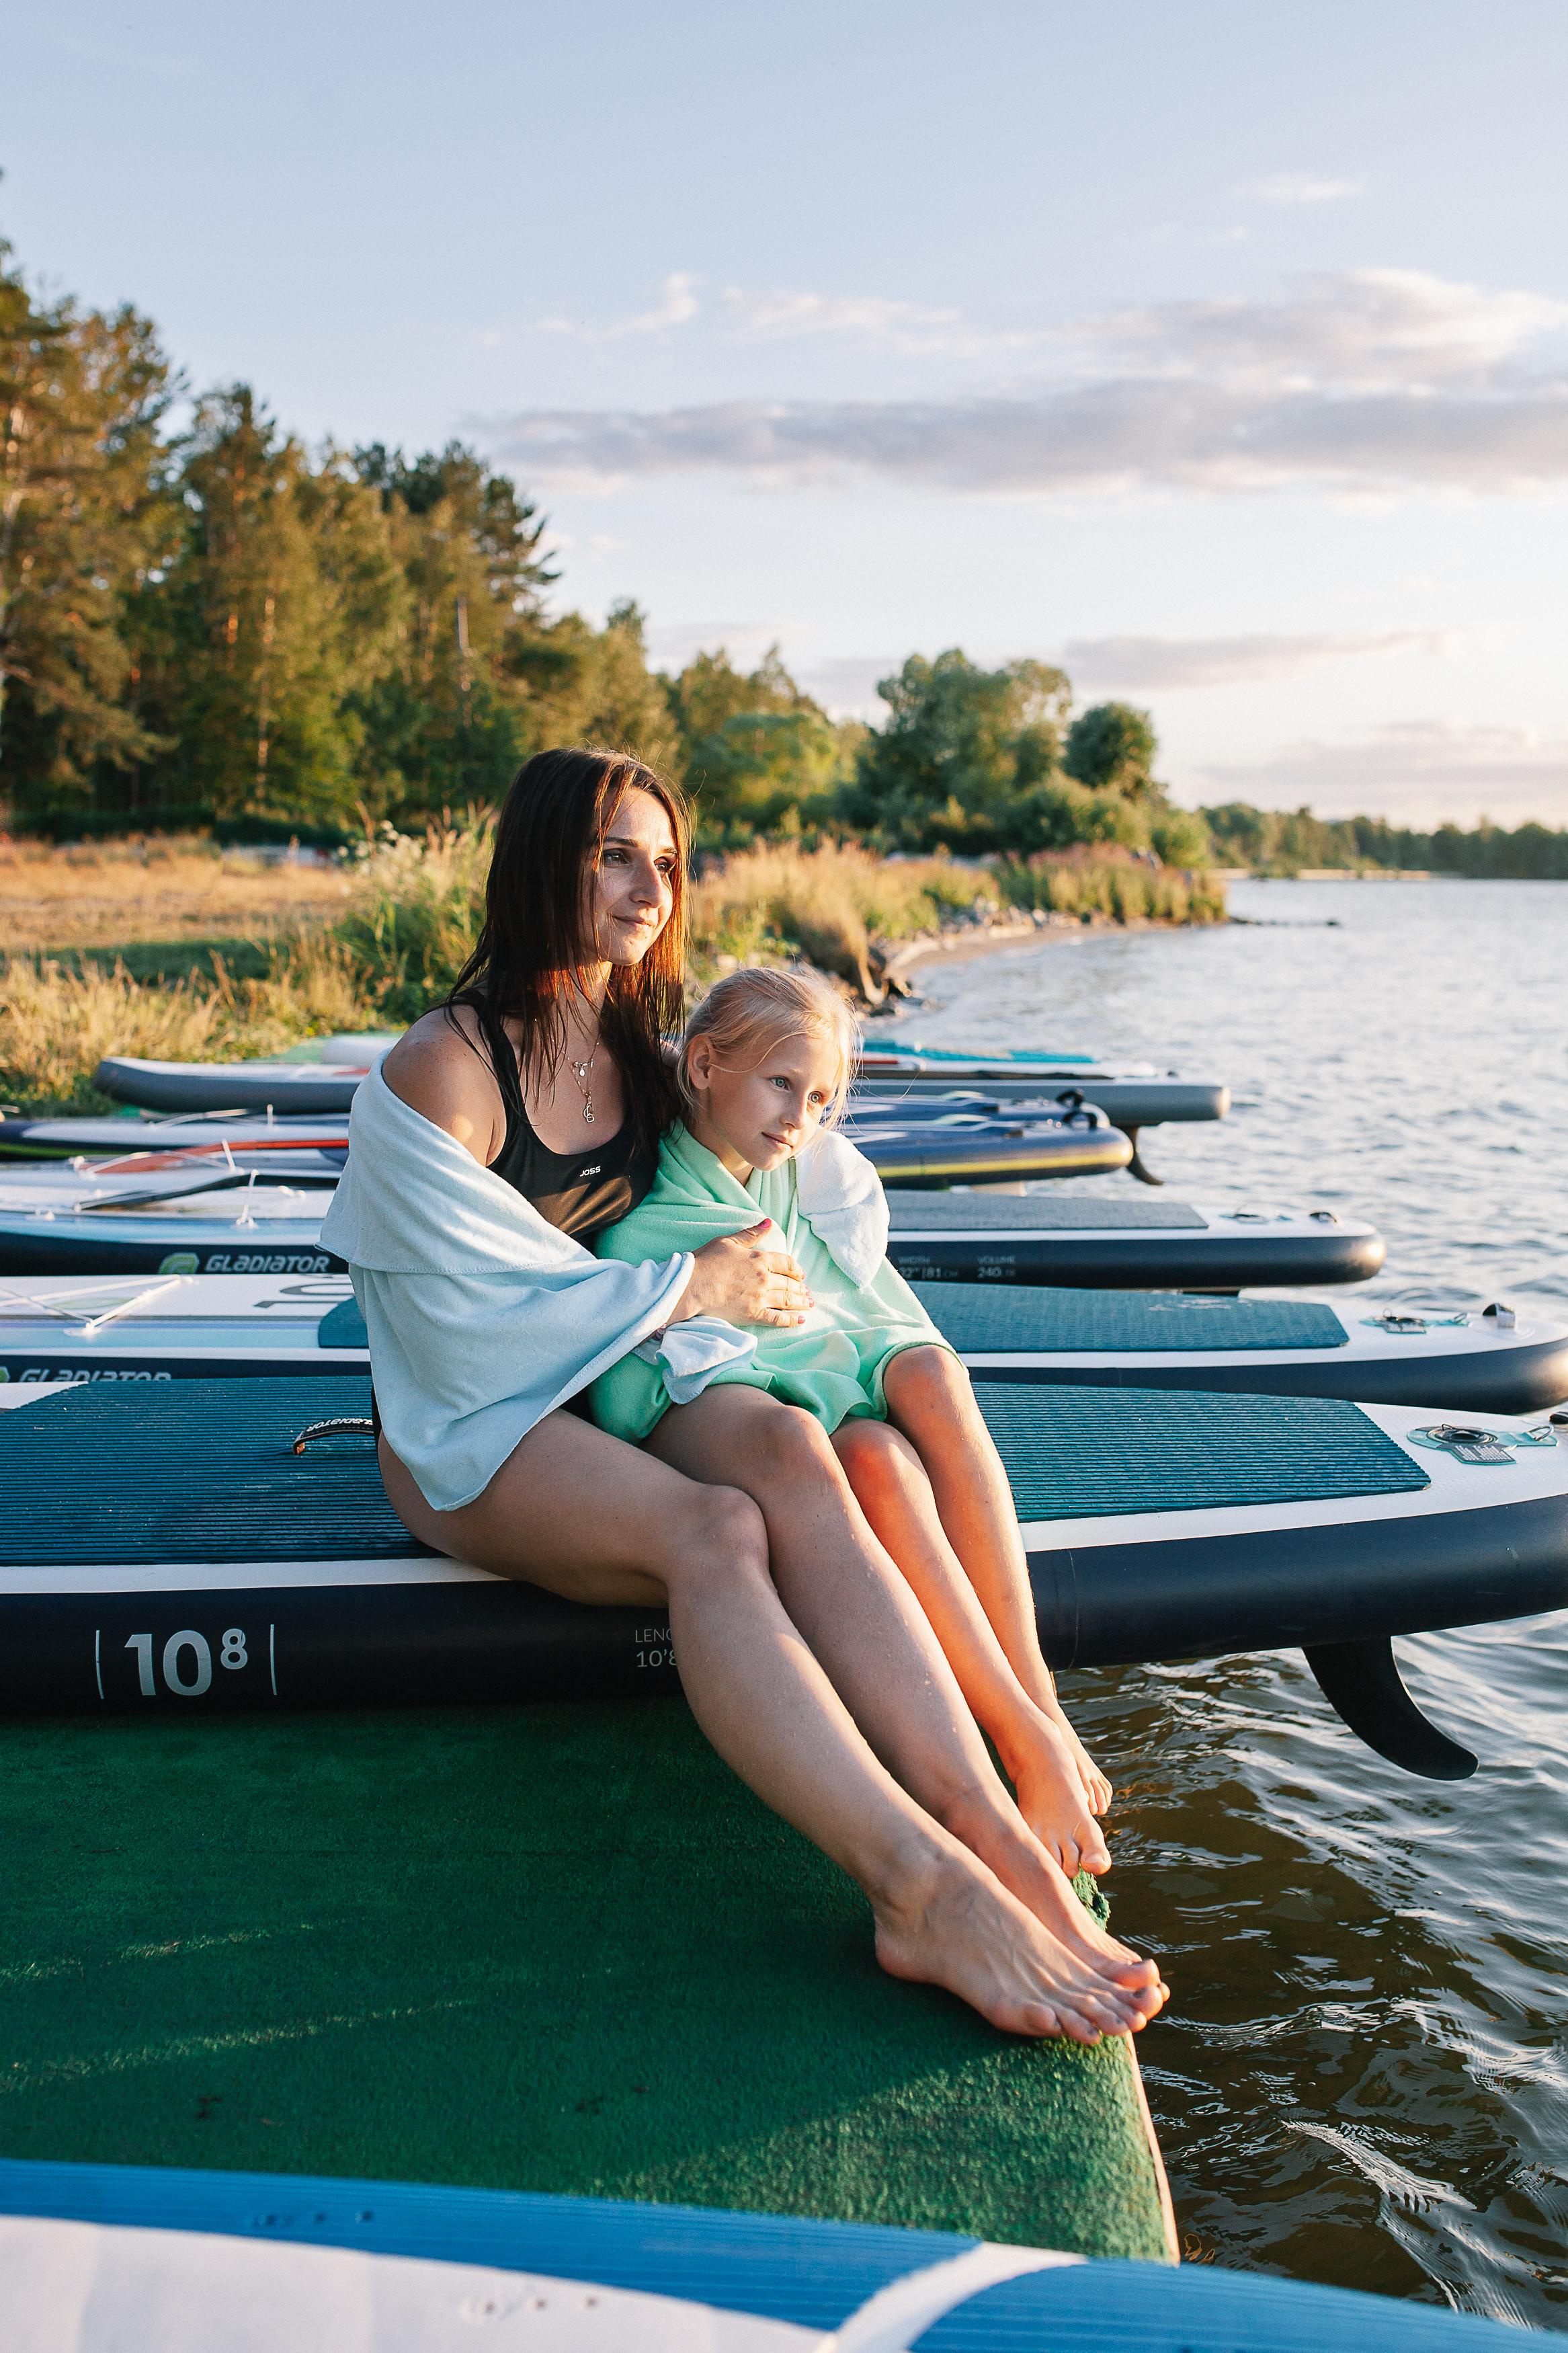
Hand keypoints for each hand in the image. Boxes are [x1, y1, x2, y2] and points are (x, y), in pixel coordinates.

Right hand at [672, 1221, 810, 1328]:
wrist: (692, 1285)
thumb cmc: (706, 1261)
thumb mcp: (728, 1241)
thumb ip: (750, 1234)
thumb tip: (769, 1223)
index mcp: (759, 1259)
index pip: (786, 1263)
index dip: (795, 1269)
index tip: (800, 1274)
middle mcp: (764, 1278)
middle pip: (789, 1283)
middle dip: (800, 1288)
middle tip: (807, 1292)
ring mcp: (760, 1297)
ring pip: (787, 1300)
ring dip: (800, 1303)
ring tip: (808, 1304)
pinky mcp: (753, 1314)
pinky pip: (778, 1319)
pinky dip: (791, 1320)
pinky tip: (800, 1321)